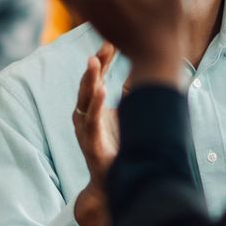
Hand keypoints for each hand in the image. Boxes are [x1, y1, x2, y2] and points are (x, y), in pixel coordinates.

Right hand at [71, 42, 117, 225]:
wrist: (115, 183)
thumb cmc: (119, 149)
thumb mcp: (127, 118)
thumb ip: (129, 98)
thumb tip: (141, 75)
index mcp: (94, 108)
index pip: (97, 78)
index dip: (103, 61)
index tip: (111, 41)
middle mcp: (85, 115)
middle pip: (88, 83)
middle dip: (96, 64)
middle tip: (105, 44)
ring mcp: (86, 128)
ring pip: (85, 99)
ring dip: (90, 79)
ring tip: (95, 61)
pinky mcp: (90, 142)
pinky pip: (91, 120)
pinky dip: (97, 104)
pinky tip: (104, 90)